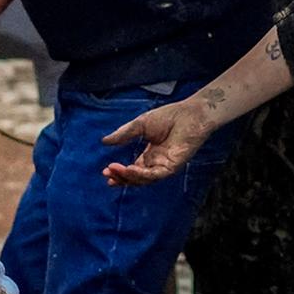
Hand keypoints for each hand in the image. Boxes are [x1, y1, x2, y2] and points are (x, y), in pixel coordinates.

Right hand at [100, 95, 220, 185]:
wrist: (189, 114)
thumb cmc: (169, 117)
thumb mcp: (140, 125)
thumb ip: (123, 135)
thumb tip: (104, 141)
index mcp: (150, 155)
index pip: (133, 169)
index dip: (120, 171)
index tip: (106, 170)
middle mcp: (157, 163)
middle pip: (137, 178)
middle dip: (121, 178)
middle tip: (108, 175)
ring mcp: (165, 166)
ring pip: (144, 179)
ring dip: (128, 177)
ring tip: (114, 170)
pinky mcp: (172, 166)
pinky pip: (155, 175)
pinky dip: (141, 174)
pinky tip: (129, 169)